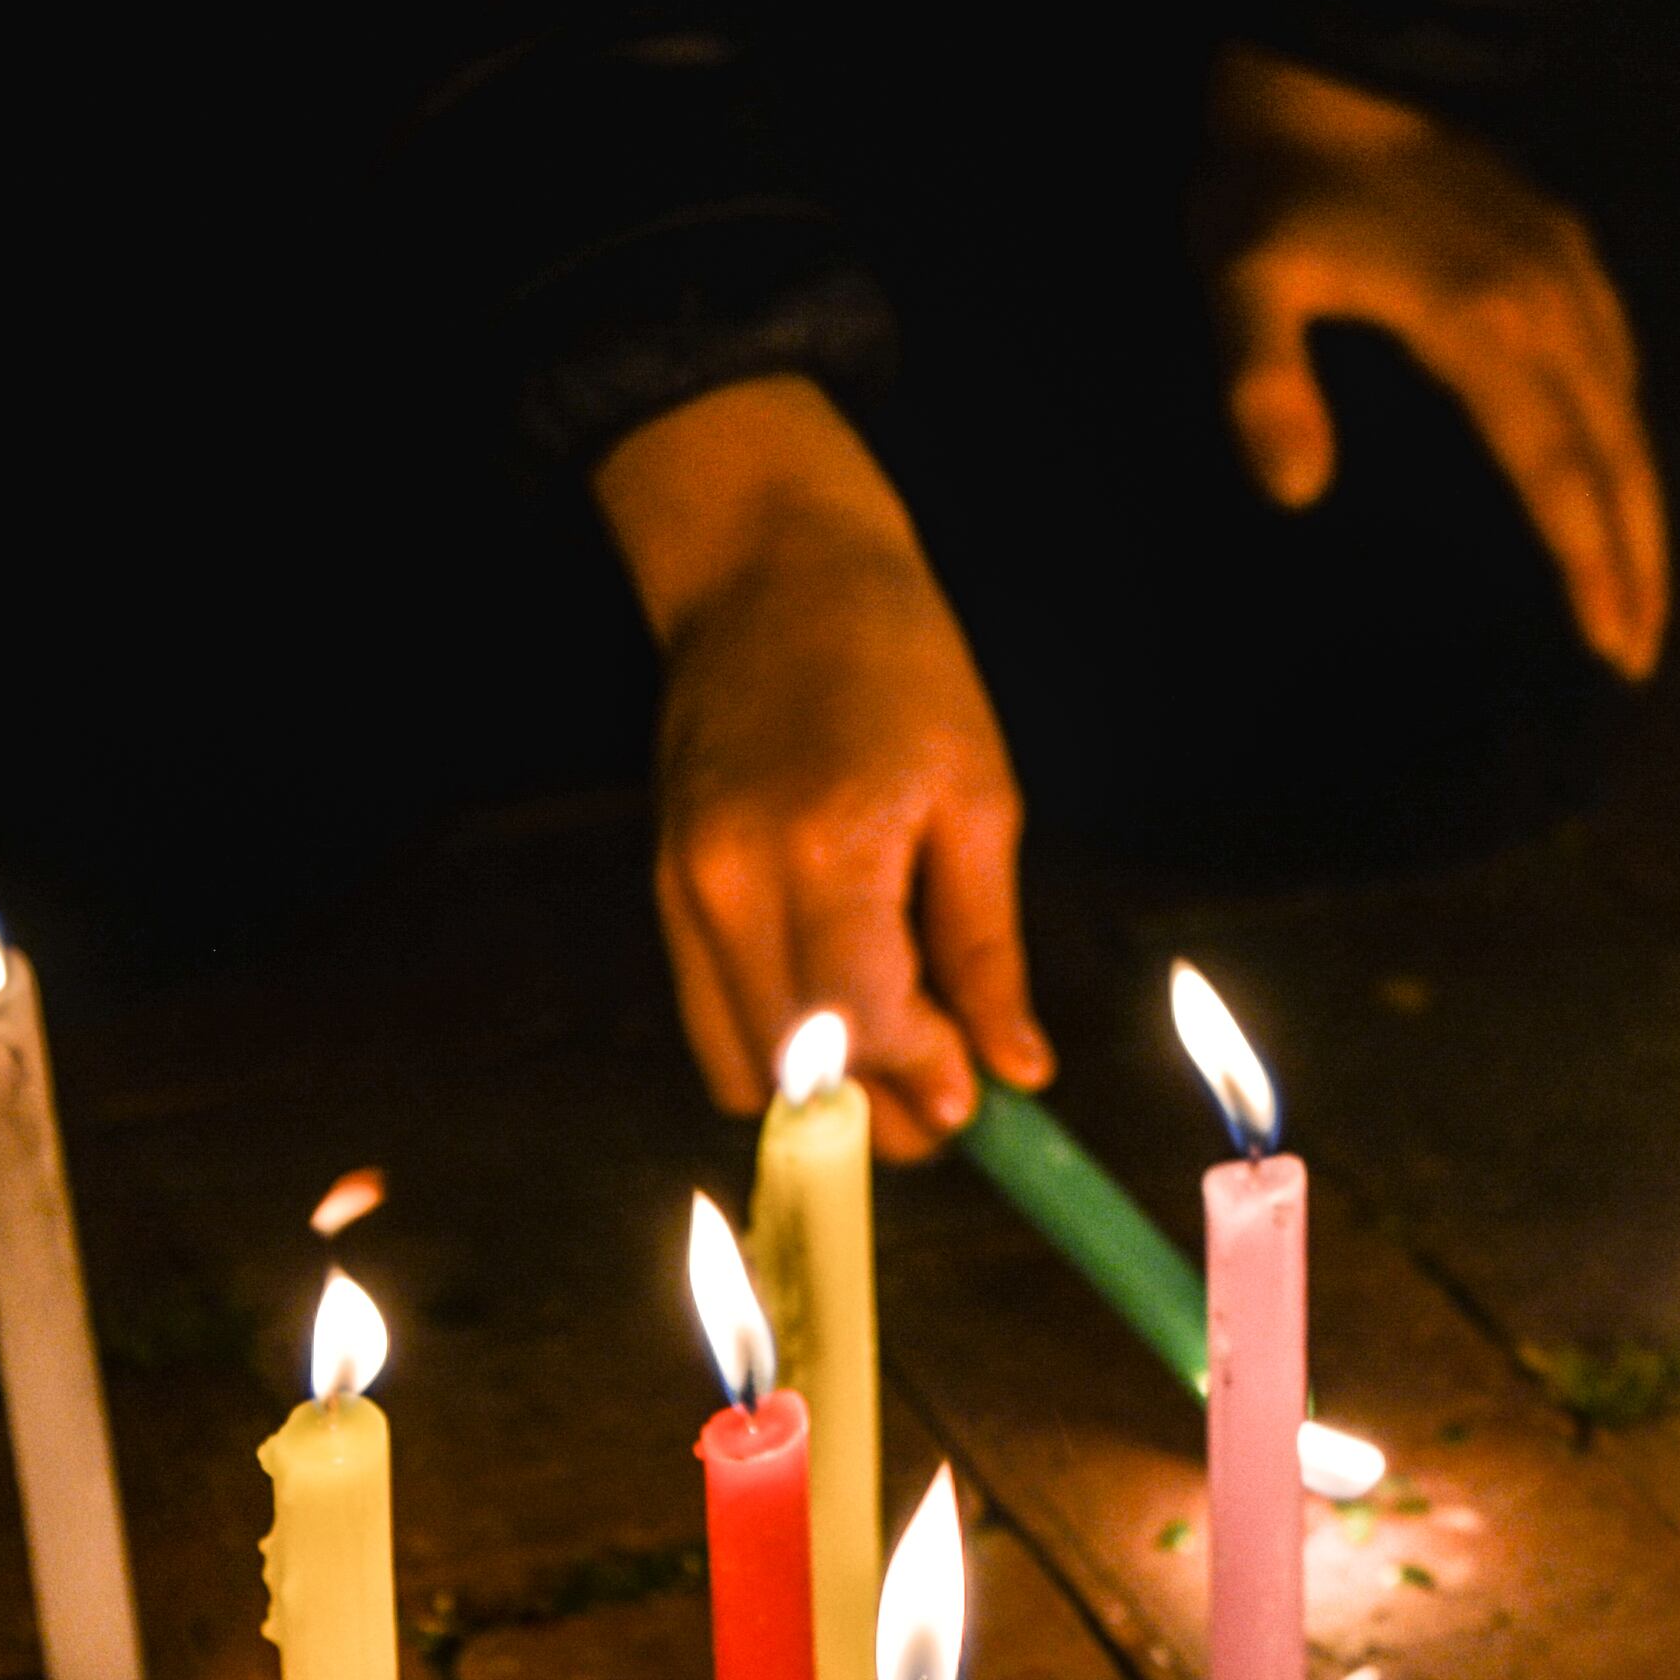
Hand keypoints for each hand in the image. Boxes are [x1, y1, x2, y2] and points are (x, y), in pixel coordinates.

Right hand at [594, 376, 1051, 1153]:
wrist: (768, 569)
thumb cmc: (895, 663)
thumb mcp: (977, 798)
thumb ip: (985, 949)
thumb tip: (1015, 1069)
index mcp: (825, 848)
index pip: (864, 1029)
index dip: (924, 1080)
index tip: (978, 1095)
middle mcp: (732, 882)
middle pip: (795, 1071)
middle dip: (878, 1110)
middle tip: (949, 1100)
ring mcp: (682, 889)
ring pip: (742, 1065)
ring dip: (824, 1091)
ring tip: (899, 1052)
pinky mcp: (664, 889)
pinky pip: (712, 1018)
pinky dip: (779, 1046)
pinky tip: (842, 1008)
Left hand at [1198, 42, 1666, 676]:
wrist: (1326, 57)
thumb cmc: (1271, 181)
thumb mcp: (1239, 279)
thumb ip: (1262, 383)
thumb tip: (1293, 491)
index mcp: (1480, 321)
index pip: (1554, 469)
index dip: (1587, 562)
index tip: (1610, 644)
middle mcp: (1548, 303)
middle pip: (1615, 456)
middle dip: (1635, 560)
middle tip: (1640, 656)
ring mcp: (1567, 272)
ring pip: (1629, 413)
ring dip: (1642, 505)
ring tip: (1641, 592)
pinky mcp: (1566, 248)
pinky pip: (1620, 363)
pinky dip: (1629, 437)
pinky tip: (1620, 477)